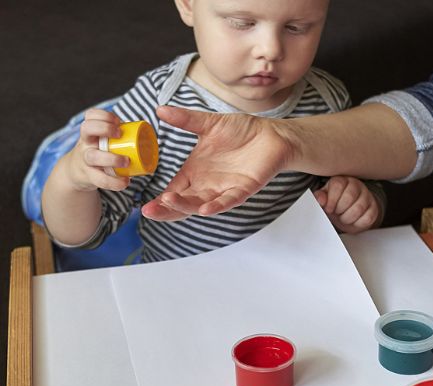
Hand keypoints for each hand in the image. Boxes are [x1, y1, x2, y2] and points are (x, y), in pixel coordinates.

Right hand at [64, 108, 129, 191]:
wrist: (76, 172)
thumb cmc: (98, 152)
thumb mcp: (101, 140)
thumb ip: (118, 135)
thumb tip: (147, 134)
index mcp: (91, 132)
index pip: (91, 115)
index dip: (104, 115)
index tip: (117, 121)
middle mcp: (85, 143)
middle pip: (87, 129)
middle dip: (104, 128)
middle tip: (120, 134)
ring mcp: (85, 159)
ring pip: (93, 156)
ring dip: (111, 158)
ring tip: (126, 162)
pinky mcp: (88, 176)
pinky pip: (99, 179)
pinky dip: (113, 182)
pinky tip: (125, 182)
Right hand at [142, 106, 294, 220]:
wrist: (271, 134)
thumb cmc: (242, 130)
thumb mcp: (209, 123)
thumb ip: (186, 119)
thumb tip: (160, 109)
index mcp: (195, 172)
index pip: (174, 190)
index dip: (160, 200)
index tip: (144, 207)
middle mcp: (207, 184)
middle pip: (183, 203)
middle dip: (167, 208)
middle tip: (149, 211)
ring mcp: (225, 188)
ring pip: (201, 204)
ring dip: (185, 206)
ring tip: (169, 202)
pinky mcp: (243, 189)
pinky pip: (228, 200)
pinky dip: (216, 205)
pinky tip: (204, 209)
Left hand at [314, 176, 380, 232]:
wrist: (349, 213)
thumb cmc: (335, 204)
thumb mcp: (325, 199)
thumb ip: (320, 197)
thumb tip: (320, 199)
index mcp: (342, 180)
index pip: (338, 184)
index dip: (331, 199)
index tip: (328, 208)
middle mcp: (356, 185)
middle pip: (349, 196)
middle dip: (340, 209)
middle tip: (336, 213)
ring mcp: (367, 196)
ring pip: (359, 208)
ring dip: (347, 218)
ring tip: (343, 217)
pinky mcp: (374, 208)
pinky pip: (367, 217)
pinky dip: (357, 223)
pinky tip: (353, 221)